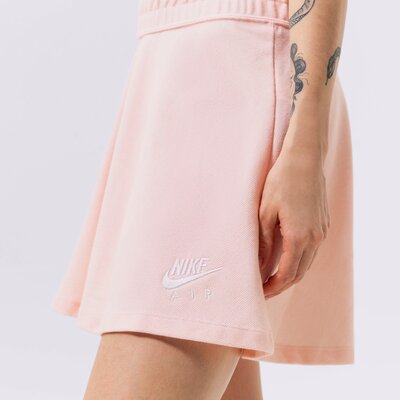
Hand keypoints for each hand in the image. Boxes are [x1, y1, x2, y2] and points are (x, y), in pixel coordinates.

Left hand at [259, 144, 329, 298]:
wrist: (304, 159)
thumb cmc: (281, 182)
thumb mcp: (265, 213)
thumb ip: (264, 242)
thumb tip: (260, 265)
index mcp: (299, 237)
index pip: (287, 274)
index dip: (273, 287)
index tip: (260, 292)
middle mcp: (315, 238)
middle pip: (299, 273)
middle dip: (281, 284)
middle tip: (263, 288)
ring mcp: (322, 231)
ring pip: (306, 262)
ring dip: (290, 273)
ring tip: (271, 275)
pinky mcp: (323, 223)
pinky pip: (311, 250)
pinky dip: (298, 260)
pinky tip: (284, 257)